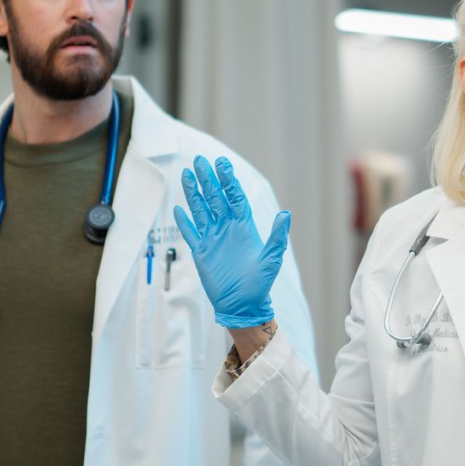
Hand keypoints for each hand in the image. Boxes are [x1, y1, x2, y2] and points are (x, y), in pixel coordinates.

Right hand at [173, 155, 289, 328]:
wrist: (243, 305)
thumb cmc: (260, 284)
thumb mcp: (271, 259)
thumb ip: (277, 237)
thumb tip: (286, 214)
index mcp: (244, 227)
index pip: (235, 197)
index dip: (228, 180)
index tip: (222, 164)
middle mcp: (228, 228)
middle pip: (215, 198)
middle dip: (208, 179)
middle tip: (200, 160)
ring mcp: (213, 239)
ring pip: (201, 210)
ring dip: (194, 193)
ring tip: (186, 174)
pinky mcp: (201, 252)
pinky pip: (191, 233)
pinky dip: (184, 221)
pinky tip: (178, 207)